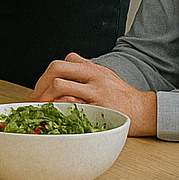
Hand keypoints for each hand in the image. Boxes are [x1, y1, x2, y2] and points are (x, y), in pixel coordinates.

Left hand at [31, 53, 156, 136]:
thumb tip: (58, 82)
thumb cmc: (122, 97)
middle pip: (56, 69)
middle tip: (33, 100)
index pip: (62, 63)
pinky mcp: (98, 107)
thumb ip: (85, 74)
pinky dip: (58, 109)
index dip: (46, 76)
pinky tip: (52, 117)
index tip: (39, 91)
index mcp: (92, 67)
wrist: (145, 110)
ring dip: (44, 97)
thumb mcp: (105, 77)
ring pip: (60, 85)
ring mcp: (95, 90)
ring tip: (38, 109)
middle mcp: (92, 75)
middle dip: (40, 84)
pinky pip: (72, 105)